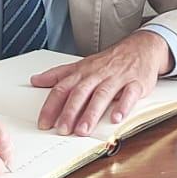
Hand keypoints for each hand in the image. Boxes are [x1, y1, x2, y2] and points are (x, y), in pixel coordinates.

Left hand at [32, 31, 169, 136]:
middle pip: (80, 93)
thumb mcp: (81, 65)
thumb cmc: (109, 60)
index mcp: (82, 72)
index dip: (51, 106)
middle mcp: (97, 75)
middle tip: (62, 130)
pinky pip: (129, 94)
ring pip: (102, 95)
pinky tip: (116, 118)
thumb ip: (59, 75)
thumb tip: (35, 80)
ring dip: (91, 113)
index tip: (44, 123)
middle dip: (70, 112)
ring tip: (83, 130)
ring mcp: (117, 78)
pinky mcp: (135, 83)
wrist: (141, 47)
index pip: (62, 88)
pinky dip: (123, 106)